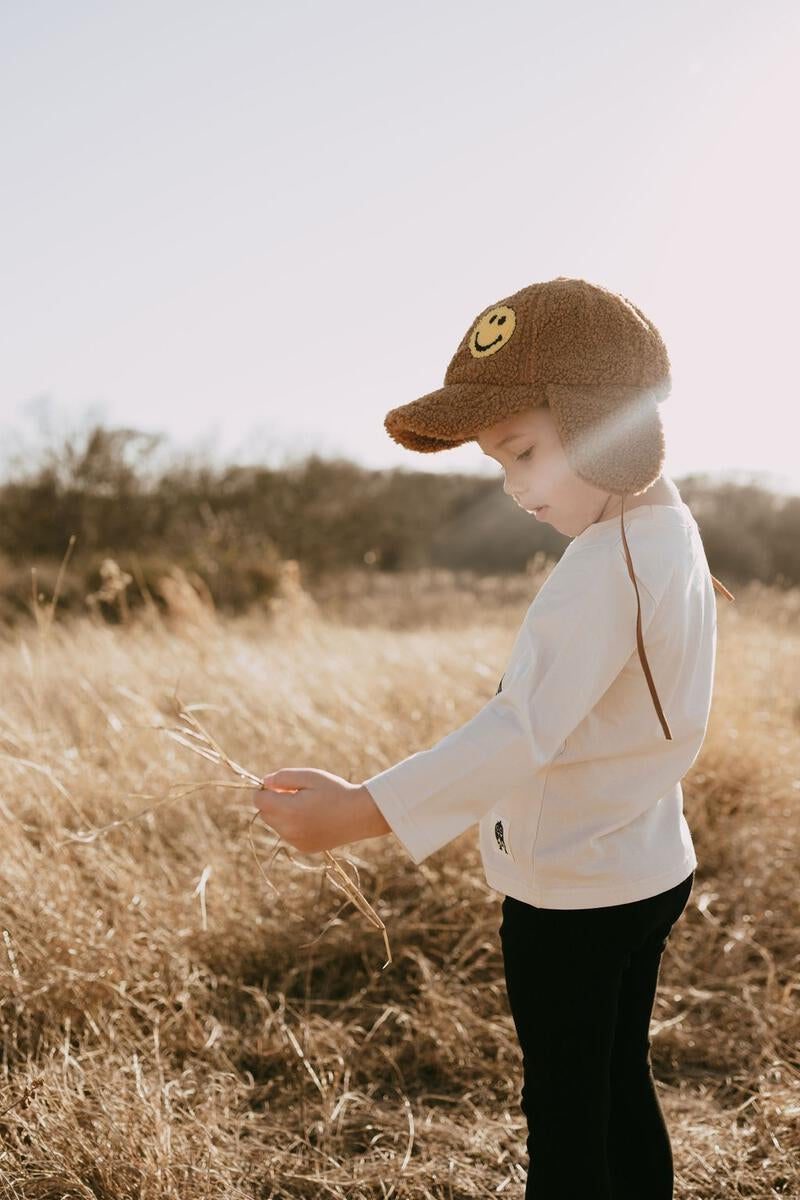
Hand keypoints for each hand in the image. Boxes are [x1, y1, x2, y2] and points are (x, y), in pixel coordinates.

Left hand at [254, 768, 390, 854]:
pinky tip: (313, 818)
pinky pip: (288, 834)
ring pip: (276, 825)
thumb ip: (282, 778)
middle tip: (297, 793)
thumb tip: (264, 783)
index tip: (283, 785)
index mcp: (289, 811)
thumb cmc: (336, 791)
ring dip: (283, 814)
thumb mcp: (310, 776)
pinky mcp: (304, 848)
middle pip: (265, 813)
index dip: (267, 790)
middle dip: (274, 802)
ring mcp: (297, 842)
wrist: (361, 815)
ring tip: (307, 805)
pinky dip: (293, 825)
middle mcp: (289, 830)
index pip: (259, 800)